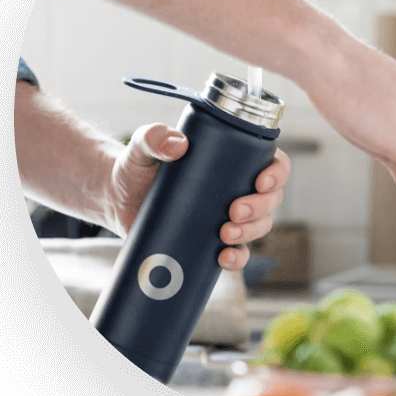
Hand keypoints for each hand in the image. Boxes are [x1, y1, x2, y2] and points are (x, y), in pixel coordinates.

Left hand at [102, 123, 289, 269]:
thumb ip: (154, 136)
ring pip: (260, 227)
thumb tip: (177, 144)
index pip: (273, 162)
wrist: (117, 198)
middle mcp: (238, 187)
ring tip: (225, 234)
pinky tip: (223, 258)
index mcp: (235, 159)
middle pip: (271, 199)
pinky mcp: (212, 241)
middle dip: (260, 208)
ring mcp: (228, 216)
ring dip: (251, 232)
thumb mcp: (143, 146)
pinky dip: (236, 258)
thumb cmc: (136, 166)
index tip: (261, 181)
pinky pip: (237, 254)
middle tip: (234, 211)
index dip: (277, 173)